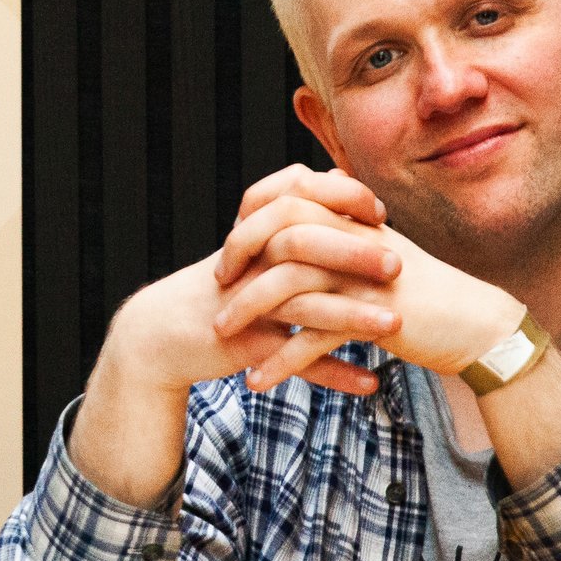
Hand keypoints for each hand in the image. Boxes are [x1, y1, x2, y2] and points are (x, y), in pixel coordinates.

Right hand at [67, 169, 391, 505]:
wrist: (162, 333)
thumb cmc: (218, 287)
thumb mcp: (253, 243)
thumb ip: (294, 211)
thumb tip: (336, 176)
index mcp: (256, 234)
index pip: (302, 200)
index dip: (342, 202)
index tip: (378, 214)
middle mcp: (251, 265)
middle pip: (307, 249)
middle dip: (355, 256)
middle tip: (399, 266)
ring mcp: (248, 305)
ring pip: (305, 307)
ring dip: (353, 318)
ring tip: (395, 328)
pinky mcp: (244, 345)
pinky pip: (294, 360)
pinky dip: (334, 374)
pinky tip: (369, 384)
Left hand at [212, 172, 523, 391]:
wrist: (474, 325)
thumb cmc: (422, 292)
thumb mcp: (380, 249)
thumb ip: (343, 226)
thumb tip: (309, 198)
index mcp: (352, 220)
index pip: (286, 201)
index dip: (249, 224)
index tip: (228, 254)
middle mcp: (355, 241)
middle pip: (279, 234)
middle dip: (240, 260)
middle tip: (217, 288)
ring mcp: (365, 278)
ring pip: (289, 285)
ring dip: (249, 311)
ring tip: (224, 336)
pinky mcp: (374, 317)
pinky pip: (314, 338)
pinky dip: (281, 361)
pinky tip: (258, 379)